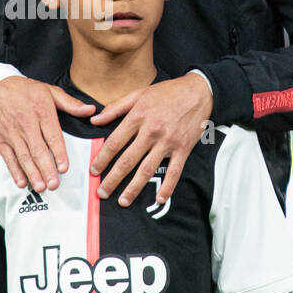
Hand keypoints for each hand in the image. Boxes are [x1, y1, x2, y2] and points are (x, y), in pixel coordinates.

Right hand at [0, 76, 94, 192]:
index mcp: (41, 110)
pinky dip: (14, 171)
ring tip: (41, 186)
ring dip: (32, 173)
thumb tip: (90, 110)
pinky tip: (21, 181)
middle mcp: (26, 122)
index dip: (59, 153)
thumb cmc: (24, 90)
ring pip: (23, 156)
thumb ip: (70, 103)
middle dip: (46, 169)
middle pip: (37, 149)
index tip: (64, 167)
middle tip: (54, 184)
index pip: (52, 135)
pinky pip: (8, 157)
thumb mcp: (49, 91)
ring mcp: (11, 132)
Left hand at [88, 72, 212, 206]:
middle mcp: (151, 131)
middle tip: (102, 192)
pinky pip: (174, 172)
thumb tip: (94, 120)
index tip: (94, 170)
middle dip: (113, 179)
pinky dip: (167, 187)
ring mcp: (168, 142)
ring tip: (123, 201)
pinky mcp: (183, 149)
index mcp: (138, 117)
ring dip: (134, 188)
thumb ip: (115, 108)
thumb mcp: (138, 94)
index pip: (115, 142)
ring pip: (147, 169)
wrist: (198, 92)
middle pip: (128, 160)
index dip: (102, 158)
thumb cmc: (167, 93)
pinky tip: (158, 199)